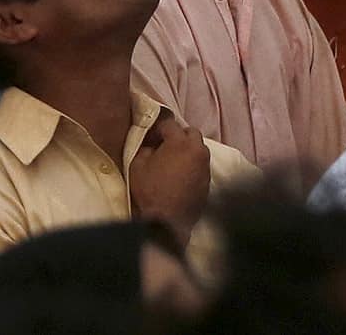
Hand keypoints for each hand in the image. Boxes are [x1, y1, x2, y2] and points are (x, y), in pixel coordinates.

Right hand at [126, 113, 212, 228]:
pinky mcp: (208, 184)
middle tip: (164, 146)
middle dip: (178, 135)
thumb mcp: (137, 164)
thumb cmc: (149, 191)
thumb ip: (145, 147)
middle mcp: (197, 152)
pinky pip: (201, 167)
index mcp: (180, 142)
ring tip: (174, 161)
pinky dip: (193, 166)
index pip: (170, 124)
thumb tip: (153, 145)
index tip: (150, 137)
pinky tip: (181, 176)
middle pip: (191, 133)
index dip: (158, 129)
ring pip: (199, 150)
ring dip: (188, 151)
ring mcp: (205, 168)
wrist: (166, 222)